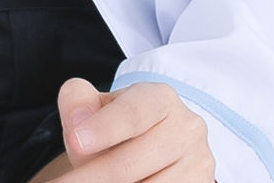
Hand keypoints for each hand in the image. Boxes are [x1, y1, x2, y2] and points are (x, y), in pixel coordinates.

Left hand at [45, 77, 214, 182]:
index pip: (132, 113)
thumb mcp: (95, 112)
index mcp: (160, 98)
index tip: (75, 140)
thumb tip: (78, 120)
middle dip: (89, 178)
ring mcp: (198, 162)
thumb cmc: (115, 134)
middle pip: (128, 164)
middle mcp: (187, 128)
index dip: (103, 128)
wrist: (145, 157)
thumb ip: (79, 103)